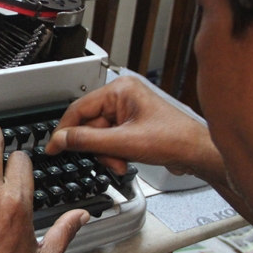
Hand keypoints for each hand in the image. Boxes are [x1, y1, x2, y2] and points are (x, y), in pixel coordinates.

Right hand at [46, 76, 224, 182]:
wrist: (197, 153)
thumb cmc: (174, 139)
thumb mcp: (123, 143)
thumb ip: (87, 140)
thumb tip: (62, 139)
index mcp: (120, 90)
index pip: (79, 108)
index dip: (65, 130)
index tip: (54, 147)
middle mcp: (123, 96)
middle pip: (90, 124)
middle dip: (96, 147)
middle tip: (106, 159)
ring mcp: (129, 111)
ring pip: (100, 135)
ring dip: (107, 153)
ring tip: (121, 162)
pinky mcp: (133, 125)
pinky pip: (111, 139)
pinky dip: (115, 153)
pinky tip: (125, 161)